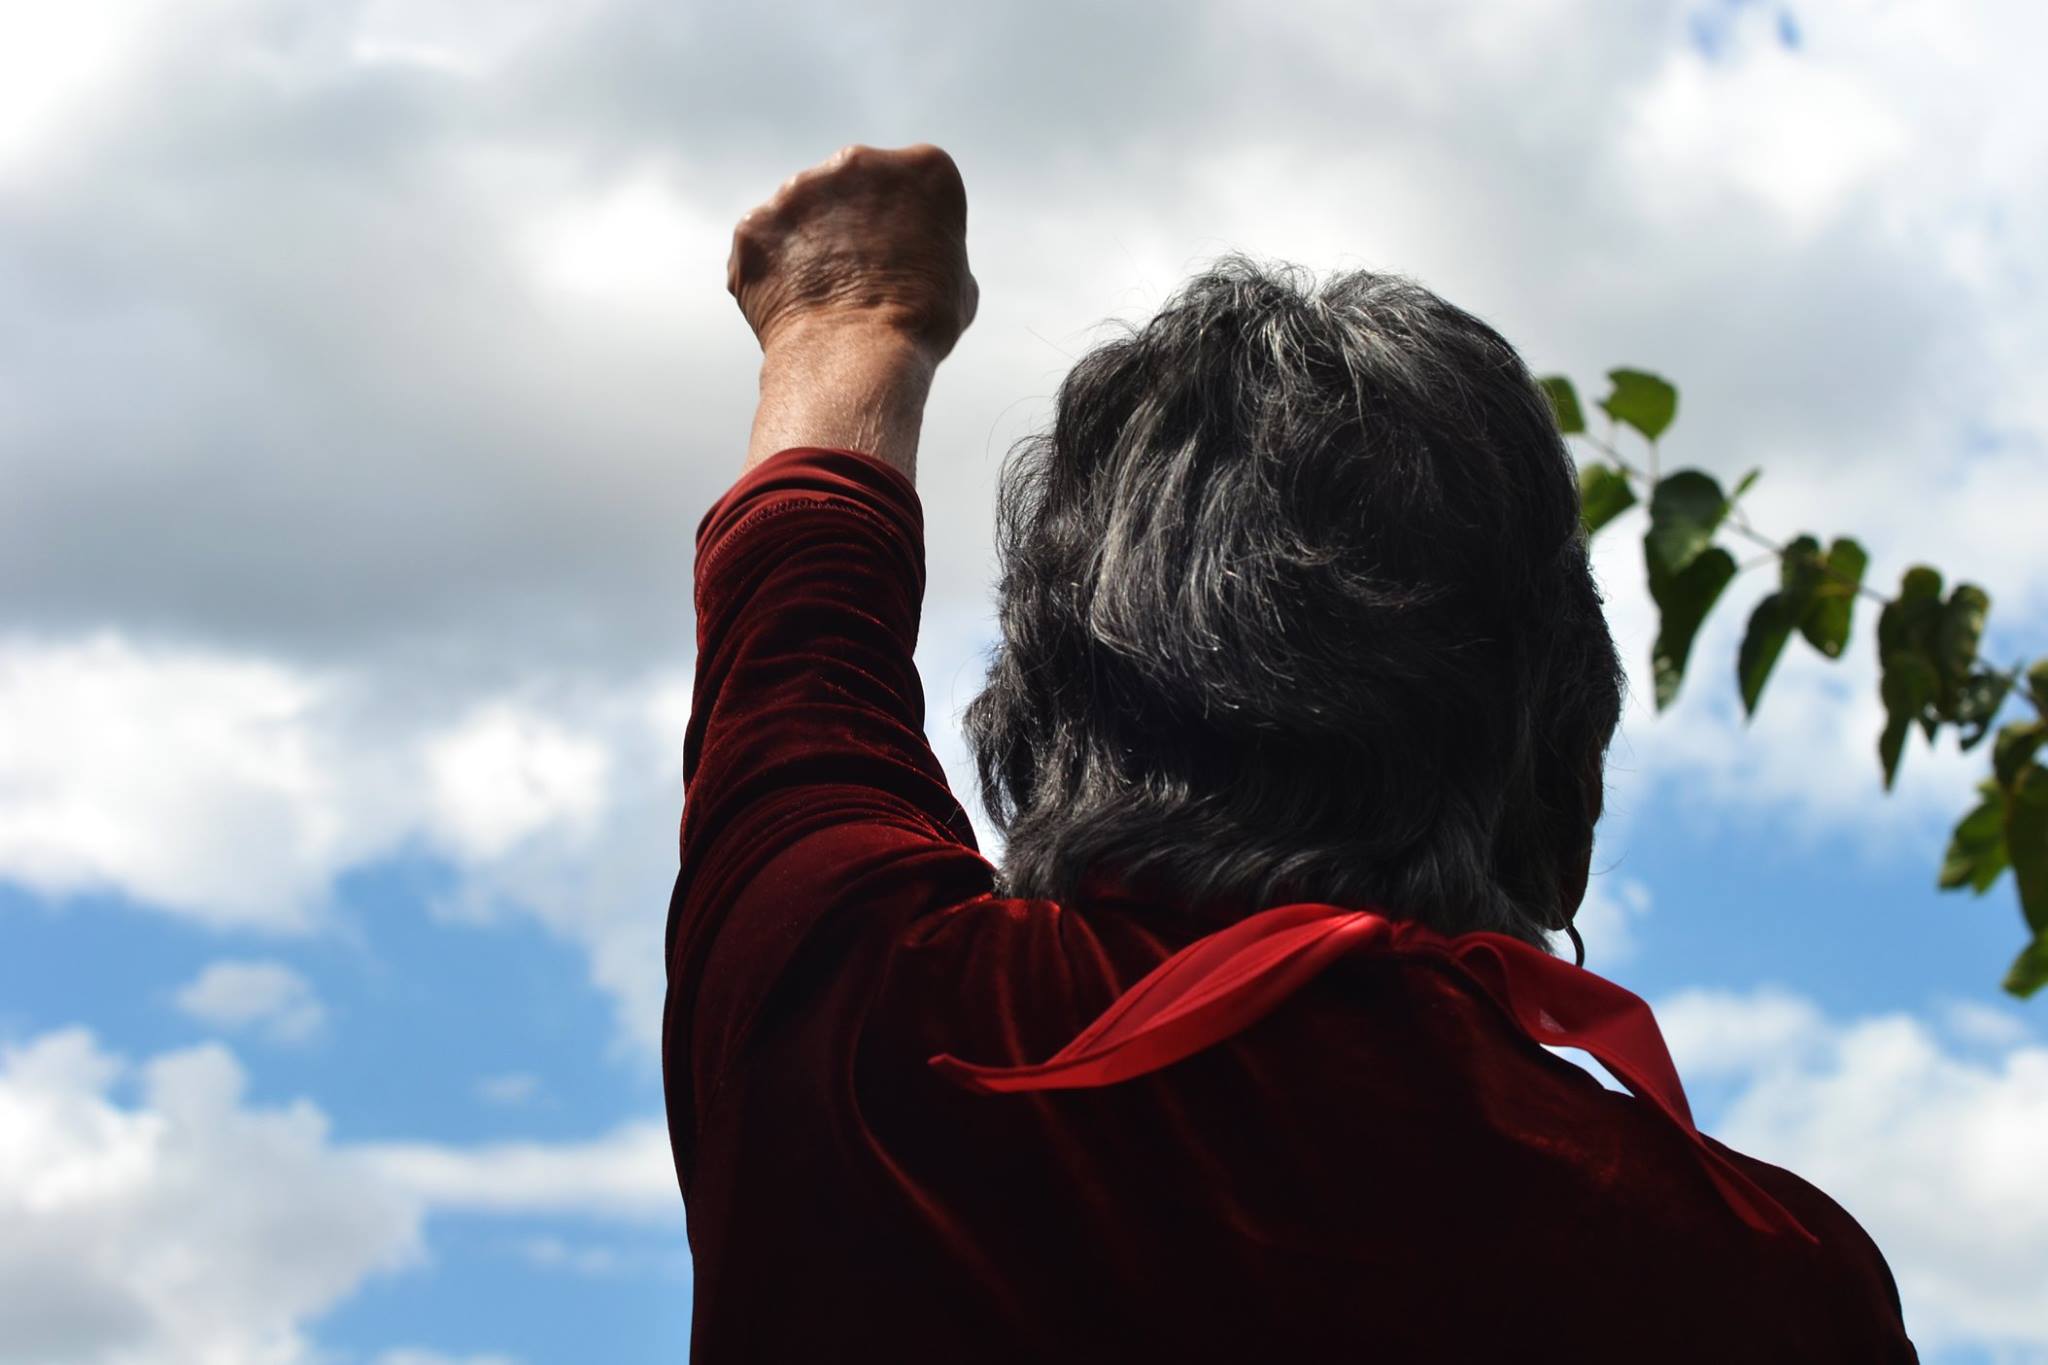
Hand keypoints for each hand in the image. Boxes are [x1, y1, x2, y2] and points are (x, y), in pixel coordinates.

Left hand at [726, 142, 978, 363]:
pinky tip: (794, 304)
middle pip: (853, 184)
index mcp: (925, 167)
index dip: (909, 222)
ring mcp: (799, 189)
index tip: (906, 255)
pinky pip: (765, 243)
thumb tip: (914, 258)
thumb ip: (931, 249)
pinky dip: (774, 270)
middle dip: (854, 222)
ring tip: (826, 296)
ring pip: (803, 211)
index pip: (914, 181)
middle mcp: (858, 162)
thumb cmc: (920, 326)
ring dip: (811, 243)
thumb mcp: (958, 282)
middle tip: (861, 274)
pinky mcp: (756, 223)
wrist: (857, 357)